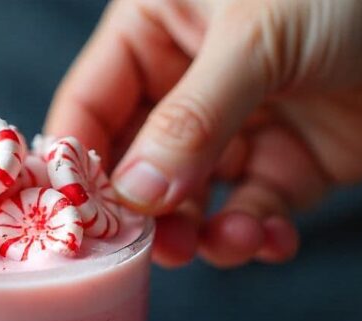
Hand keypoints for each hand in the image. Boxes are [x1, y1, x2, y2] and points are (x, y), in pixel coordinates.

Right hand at [46, 0, 361, 266]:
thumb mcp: (259, 37)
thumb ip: (192, 118)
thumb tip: (137, 195)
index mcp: (157, 31)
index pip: (90, 105)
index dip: (76, 163)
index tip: (72, 218)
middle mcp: (187, 83)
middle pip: (133, 165)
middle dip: (140, 212)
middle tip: (150, 248)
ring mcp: (238, 126)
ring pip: (190, 200)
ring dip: (196, 233)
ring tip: (215, 246)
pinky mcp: (289, 164)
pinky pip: (252, 213)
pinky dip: (253, 236)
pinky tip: (265, 240)